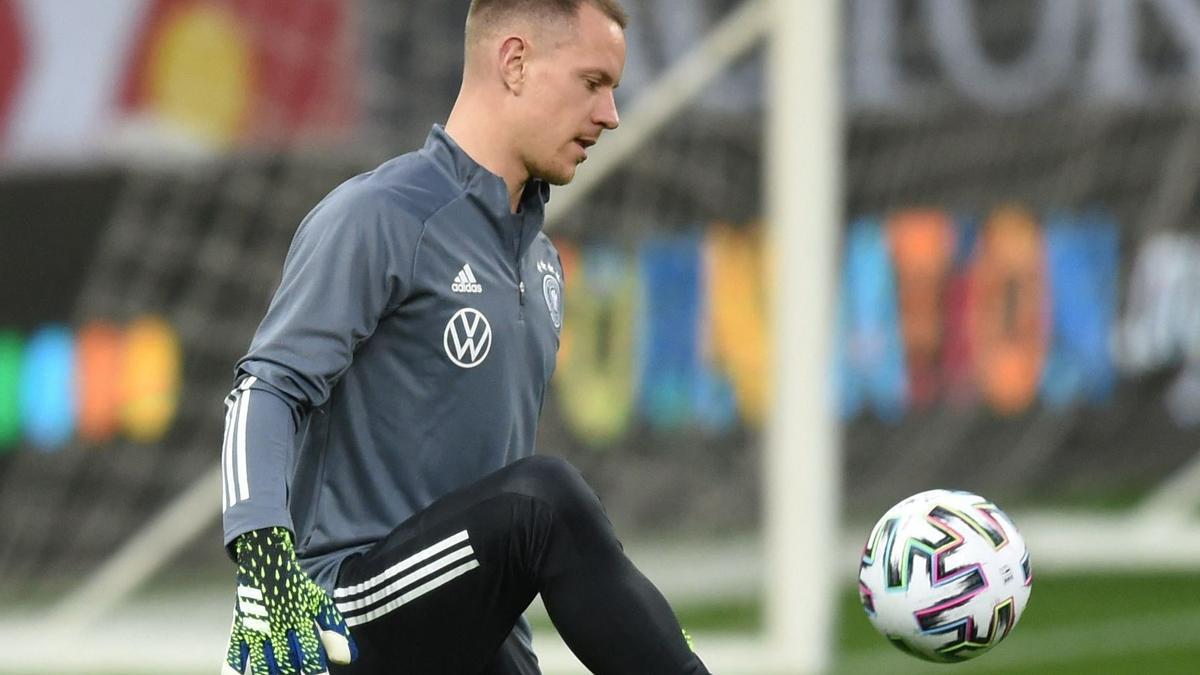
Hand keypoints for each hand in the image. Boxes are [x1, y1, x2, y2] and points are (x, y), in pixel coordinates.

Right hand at [223, 527, 356, 673]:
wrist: (266, 558)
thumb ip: (334, 629)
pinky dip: (232, 670)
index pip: (311, 654)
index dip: (316, 673)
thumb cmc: (296, 586)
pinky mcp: (239, 627)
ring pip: (261, 664)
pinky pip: (233, 653)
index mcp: (301, 620)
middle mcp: (279, 626)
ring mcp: (257, 628)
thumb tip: (349, 659)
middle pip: (286, 663)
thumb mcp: (318, 602)